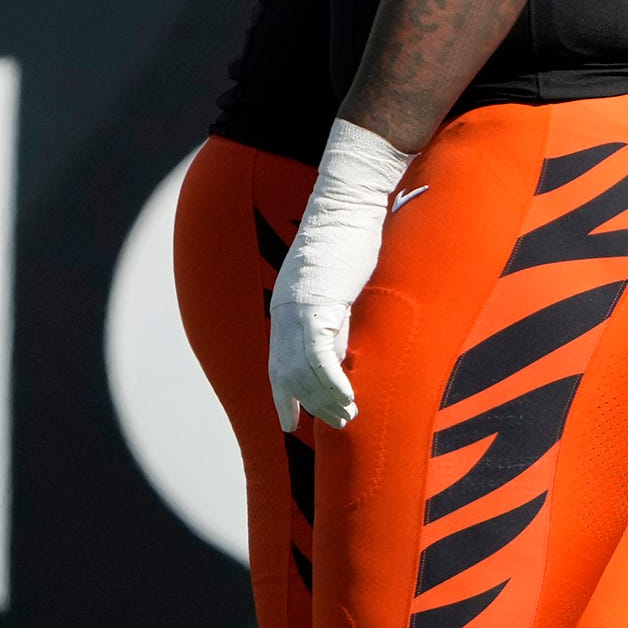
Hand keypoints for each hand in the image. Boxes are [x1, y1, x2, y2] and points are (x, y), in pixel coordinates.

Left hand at [267, 122, 410, 429]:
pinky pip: (318, 359)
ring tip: (347, 417)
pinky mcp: (316, 307)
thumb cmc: (350, 233)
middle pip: (287, 372)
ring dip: (324, 399)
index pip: (277, 361)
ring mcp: (297, 310)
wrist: (347, 203)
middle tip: (335, 424)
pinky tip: (346, 400)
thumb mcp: (338, 279)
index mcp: (287, 306)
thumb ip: (336, 309)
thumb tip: (347, 340)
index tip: (289, 422)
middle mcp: (284, 312)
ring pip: (302, 371)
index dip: (282, 394)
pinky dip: (331, 384)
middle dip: (308, 403)